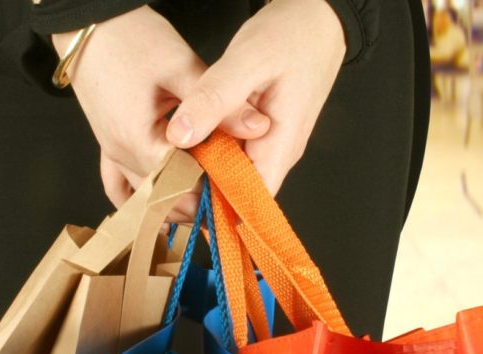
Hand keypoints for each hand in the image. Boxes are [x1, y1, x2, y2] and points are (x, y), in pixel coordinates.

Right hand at [52, 6, 270, 219]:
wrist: (91, 24)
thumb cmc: (132, 39)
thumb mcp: (183, 67)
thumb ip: (221, 104)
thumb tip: (259, 127)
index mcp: (140, 139)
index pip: (184, 183)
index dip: (214, 190)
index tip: (240, 187)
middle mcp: (121, 153)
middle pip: (165, 197)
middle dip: (199, 199)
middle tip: (231, 194)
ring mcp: (112, 152)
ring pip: (145, 198)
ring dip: (176, 202)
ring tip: (209, 197)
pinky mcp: (109, 146)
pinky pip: (121, 187)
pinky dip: (146, 198)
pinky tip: (167, 202)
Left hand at [165, 0, 345, 195]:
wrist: (318, 18)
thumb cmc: (293, 36)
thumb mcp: (247, 61)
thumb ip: (214, 100)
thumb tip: (179, 138)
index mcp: (280, 146)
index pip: (249, 202)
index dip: (215, 206)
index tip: (179, 197)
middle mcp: (279, 152)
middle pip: (238, 191)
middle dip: (202, 189)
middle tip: (163, 177)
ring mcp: (273, 143)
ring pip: (234, 172)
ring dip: (205, 169)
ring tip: (170, 161)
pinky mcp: (264, 131)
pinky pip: (236, 152)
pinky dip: (212, 149)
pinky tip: (191, 138)